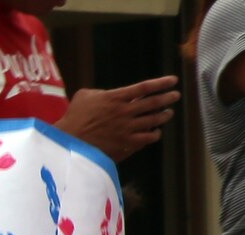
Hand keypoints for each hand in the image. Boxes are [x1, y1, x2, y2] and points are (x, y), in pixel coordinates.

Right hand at [56, 76, 180, 161]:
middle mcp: (125, 112)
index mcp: (116, 97)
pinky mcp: (125, 144)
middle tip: (175, 96)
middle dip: (168, 98)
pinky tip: (155, 133)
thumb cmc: (73, 118)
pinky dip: (154, 134)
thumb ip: (99, 92)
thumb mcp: (84, 96)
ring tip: (168, 114)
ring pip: (153, 120)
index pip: (145, 87)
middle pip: (154, 103)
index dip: (162, 83)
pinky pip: (147, 138)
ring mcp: (127, 128)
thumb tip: (106, 94)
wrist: (69, 142)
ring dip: (164, 116)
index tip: (173, 80)